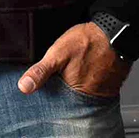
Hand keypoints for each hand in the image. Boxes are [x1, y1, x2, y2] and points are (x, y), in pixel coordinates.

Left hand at [17, 21, 132, 96]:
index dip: (47, 99)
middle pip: (68, 102)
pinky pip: (94, 92)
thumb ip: (41, 71)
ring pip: (81, 97)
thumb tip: (23, 87)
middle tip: (57, 80)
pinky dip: (88, 86)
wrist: (115, 33)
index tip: (39, 96)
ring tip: (72, 76)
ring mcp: (99, 95)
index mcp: (71, 93)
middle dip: (60, 96)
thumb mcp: (57, 54)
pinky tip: (84, 74)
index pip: (55, 104)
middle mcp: (86, 99)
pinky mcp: (109, 89)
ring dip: (74, 91)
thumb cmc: (87, 42)